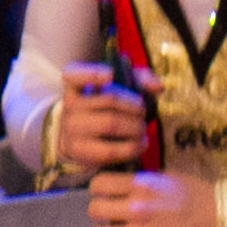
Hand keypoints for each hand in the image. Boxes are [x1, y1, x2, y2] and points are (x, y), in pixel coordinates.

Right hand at [48, 62, 152, 179]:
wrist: (81, 136)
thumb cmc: (105, 105)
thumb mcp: (120, 85)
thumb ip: (140, 78)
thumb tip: (158, 87)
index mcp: (74, 83)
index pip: (73, 74)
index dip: (92, 74)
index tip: (111, 75)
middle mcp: (69, 105)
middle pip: (109, 100)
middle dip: (135, 105)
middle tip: (144, 111)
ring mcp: (71, 129)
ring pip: (110, 124)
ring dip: (136, 126)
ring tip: (143, 128)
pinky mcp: (79, 152)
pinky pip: (109, 151)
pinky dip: (132, 147)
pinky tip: (141, 143)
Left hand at [86, 167, 226, 226]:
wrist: (224, 221)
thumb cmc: (201, 197)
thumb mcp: (170, 178)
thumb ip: (143, 182)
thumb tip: (122, 185)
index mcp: (144, 185)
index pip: (100, 184)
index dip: (98, 189)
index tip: (104, 194)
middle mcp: (138, 208)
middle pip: (95, 209)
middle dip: (98, 211)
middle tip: (106, 215)